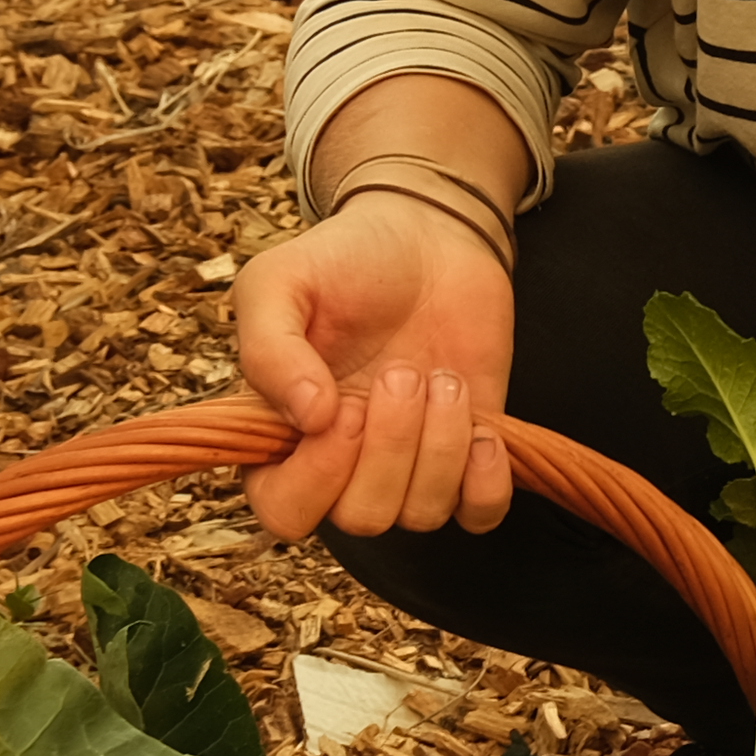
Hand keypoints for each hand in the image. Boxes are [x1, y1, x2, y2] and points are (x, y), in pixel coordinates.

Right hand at [228, 192, 521, 541]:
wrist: (427, 236)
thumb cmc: (343, 261)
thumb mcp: (278, 284)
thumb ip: (268, 350)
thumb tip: (309, 419)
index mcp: (284, 435)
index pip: (285, 511)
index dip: (317, 477)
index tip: (341, 408)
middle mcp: (344, 464)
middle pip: (362, 519)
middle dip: (390, 447)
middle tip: (401, 373)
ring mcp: (410, 464)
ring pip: (422, 514)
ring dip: (441, 445)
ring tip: (440, 377)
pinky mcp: (468, 456)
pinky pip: (480, 514)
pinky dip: (487, 481)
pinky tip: (484, 428)